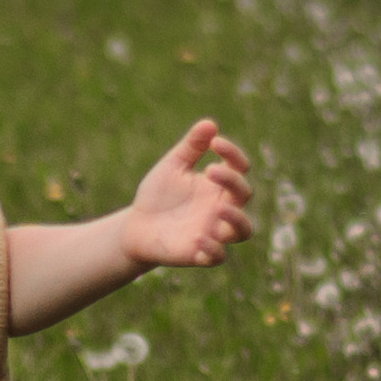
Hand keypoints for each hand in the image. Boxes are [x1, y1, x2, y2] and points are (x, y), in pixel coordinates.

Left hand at [124, 119, 252, 270]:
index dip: (234, 155)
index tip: (215, 143)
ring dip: (237, 219)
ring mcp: (214, 232)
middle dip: (233, 182)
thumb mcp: (172, 167)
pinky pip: (217, 257)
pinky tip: (198, 238)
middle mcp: (222, 209)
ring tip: (219, 208)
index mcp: (218, 186)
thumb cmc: (158, 195)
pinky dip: (213, 249)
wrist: (135, 225)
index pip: (240, 169)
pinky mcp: (200, 254)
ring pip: (243, 231)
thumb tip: (210, 123)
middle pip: (244, 195)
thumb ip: (191, 147)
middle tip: (211, 171)